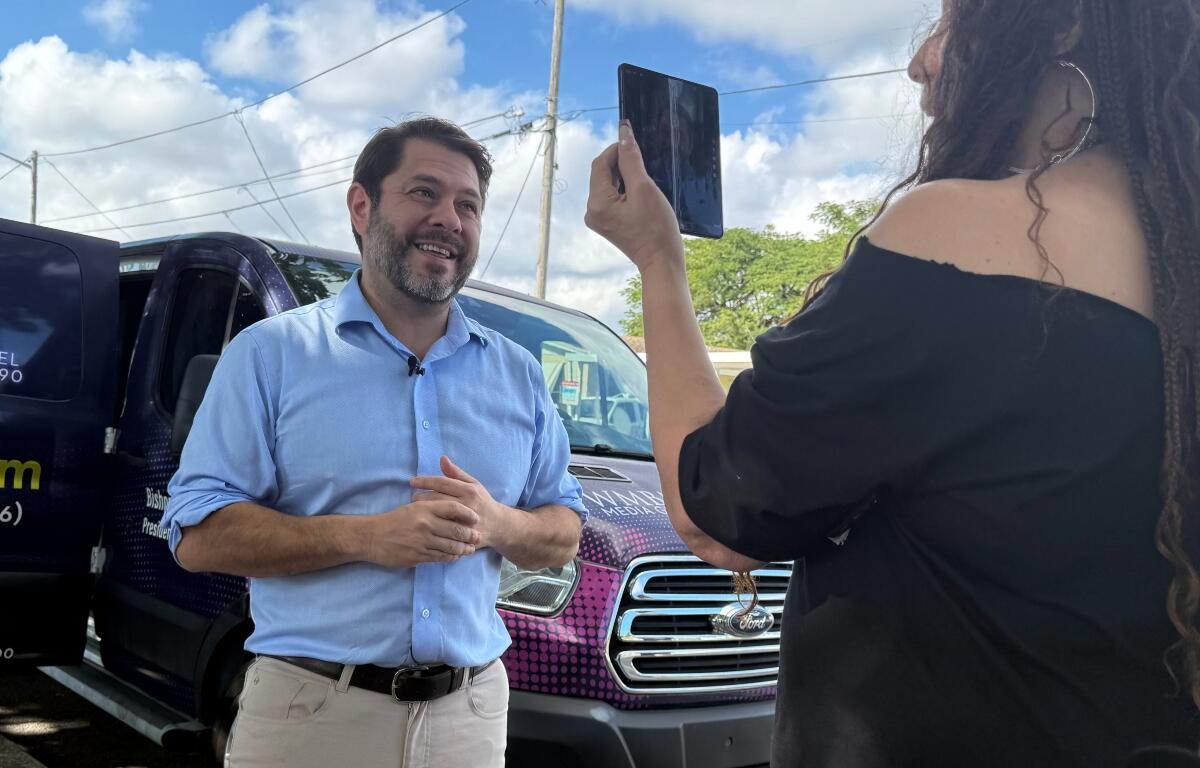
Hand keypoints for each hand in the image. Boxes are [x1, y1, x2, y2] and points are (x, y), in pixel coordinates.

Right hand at [360, 497, 480, 568]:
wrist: (371, 537)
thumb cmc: (393, 521)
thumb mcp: (412, 507)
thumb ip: (432, 507)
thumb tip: (454, 511)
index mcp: (424, 508)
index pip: (453, 508)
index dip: (468, 513)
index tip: (476, 518)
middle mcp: (425, 523)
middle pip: (456, 529)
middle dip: (470, 534)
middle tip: (477, 537)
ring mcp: (422, 541)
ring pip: (450, 546)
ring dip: (463, 549)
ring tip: (470, 549)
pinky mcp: (417, 556)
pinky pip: (440, 557)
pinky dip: (450, 557)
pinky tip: (455, 556)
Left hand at [411, 456, 504, 549]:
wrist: (498, 526)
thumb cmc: (482, 502)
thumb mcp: (474, 484)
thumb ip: (456, 473)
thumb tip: (442, 459)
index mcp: (469, 491)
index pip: (442, 483)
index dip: (425, 481)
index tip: (412, 481)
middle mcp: (467, 505)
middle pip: (436, 499)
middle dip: (420, 497)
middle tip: (413, 497)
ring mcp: (464, 522)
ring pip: (436, 515)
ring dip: (423, 511)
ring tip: (416, 509)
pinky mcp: (462, 536)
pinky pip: (441, 530)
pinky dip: (430, 525)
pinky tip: (424, 523)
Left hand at [585, 121, 684, 270]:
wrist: (662, 262)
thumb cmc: (657, 230)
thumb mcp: (645, 189)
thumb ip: (631, 161)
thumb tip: (624, 135)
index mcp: (597, 204)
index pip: (600, 164)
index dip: (616, 148)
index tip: (633, 139)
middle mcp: (592, 211)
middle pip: (602, 173)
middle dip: (620, 162)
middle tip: (643, 159)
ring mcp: (598, 218)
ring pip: (607, 184)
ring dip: (624, 175)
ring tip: (644, 178)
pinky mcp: (607, 222)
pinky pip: (612, 196)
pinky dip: (624, 188)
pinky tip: (640, 190)